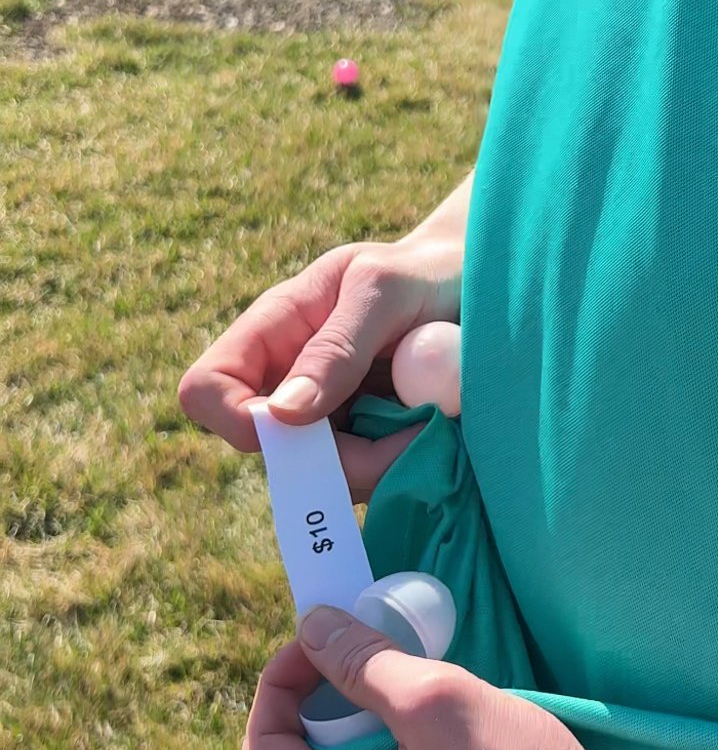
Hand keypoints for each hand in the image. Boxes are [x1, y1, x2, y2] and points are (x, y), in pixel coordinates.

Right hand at [178, 237, 460, 501]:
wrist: (478, 285)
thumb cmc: (426, 269)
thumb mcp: (384, 289)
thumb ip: (337, 345)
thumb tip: (282, 415)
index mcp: (275, 329)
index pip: (206, 389)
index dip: (237, 420)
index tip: (302, 429)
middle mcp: (290, 379)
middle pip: (270, 452)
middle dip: (334, 460)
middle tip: (410, 434)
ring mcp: (327, 417)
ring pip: (322, 478)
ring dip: (377, 466)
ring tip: (432, 422)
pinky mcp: (366, 442)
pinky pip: (364, 479)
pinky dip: (399, 467)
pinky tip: (433, 432)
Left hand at [241, 607, 627, 749]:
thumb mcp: (434, 705)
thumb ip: (364, 664)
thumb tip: (311, 626)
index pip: (265, 748)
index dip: (283, 678)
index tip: (323, 630)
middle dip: (335, 693)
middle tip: (381, 643)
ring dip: (378, 715)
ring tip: (423, 675)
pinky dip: (407, 744)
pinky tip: (451, 719)